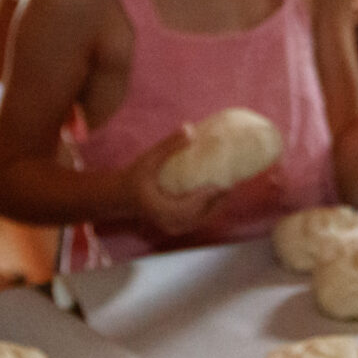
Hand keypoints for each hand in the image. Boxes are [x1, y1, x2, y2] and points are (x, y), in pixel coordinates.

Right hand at [122, 125, 243, 237]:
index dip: (209, 196)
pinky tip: (220, 195)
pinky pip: (199, 220)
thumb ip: (168, 146)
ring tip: (232, 186)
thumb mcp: (149, 159)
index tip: (225, 183)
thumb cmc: (135, 177)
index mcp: (161, 208)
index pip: (191, 206)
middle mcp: (170, 222)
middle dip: (220, 199)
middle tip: (235, 181)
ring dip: (218, 205)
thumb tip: (190, 129)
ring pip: (203, 219)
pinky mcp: (178, 227)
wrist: (122, 197)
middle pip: (202, 214)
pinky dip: (211, 209)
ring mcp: (175, 227)